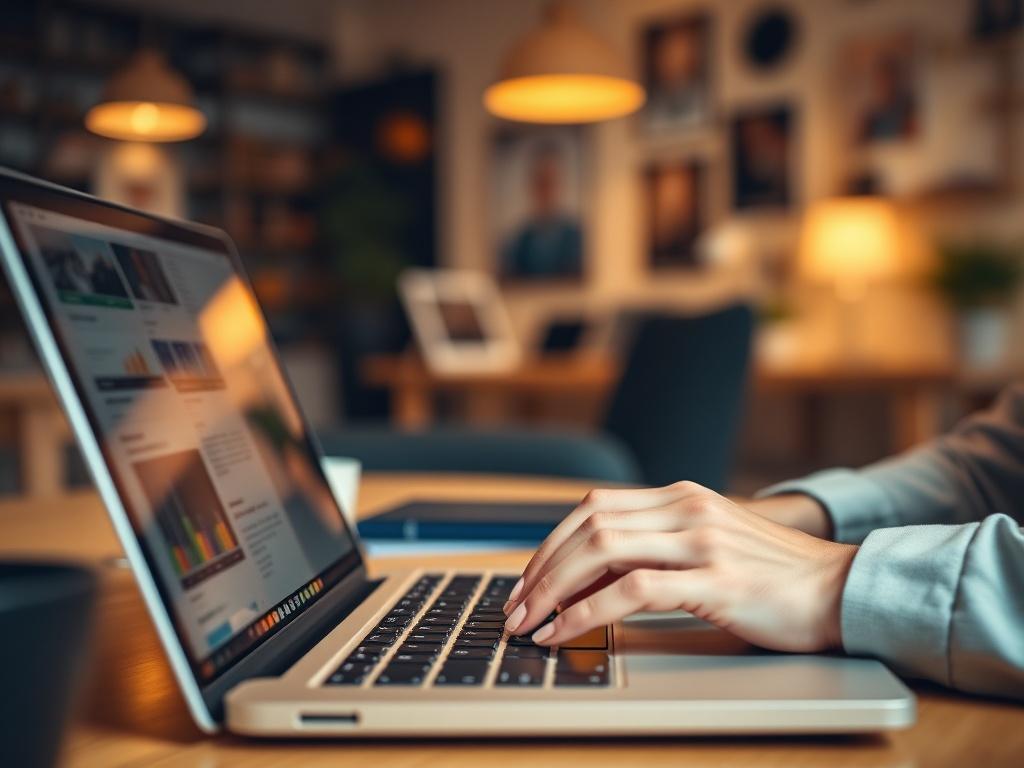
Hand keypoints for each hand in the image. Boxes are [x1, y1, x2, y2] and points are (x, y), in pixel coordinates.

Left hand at [502, 482, 857, 652]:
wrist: (842, 589)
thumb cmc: (774, 577)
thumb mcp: (709, 545)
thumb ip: (658, 547)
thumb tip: (591, 576)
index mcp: (682, 497)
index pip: (595, 507)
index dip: (551, 543)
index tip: (528, 578)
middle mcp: (687, 509)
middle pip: (588, 526)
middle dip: (540, 568)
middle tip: (515, 606)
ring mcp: (702, 541)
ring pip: (601, 551)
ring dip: (552, 589)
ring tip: (527, 622)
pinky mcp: (715, 581)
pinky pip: (632, 591)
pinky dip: (587, 612)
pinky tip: (566, 632)